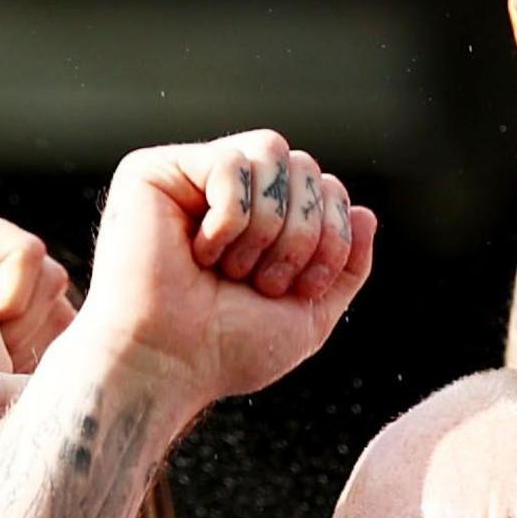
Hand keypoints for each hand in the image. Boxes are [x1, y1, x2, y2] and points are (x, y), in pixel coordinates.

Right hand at [59, 130, 377, 412]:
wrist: (164, 365)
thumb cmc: (223, 351)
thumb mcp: (309, 316)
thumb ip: (346, 266)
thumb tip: (365, 212)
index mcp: (257, 222)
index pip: (325, 187)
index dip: (332, 234)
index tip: (302, 290)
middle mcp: (222, 193)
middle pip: (304, 165)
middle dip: (302, 232)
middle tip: (262, 283)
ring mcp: (186, 178)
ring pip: (271, 152)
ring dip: (266, 225)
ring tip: (229, 269)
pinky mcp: (151, 172)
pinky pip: (231, 162)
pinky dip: (229, 218)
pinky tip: (196, 253)